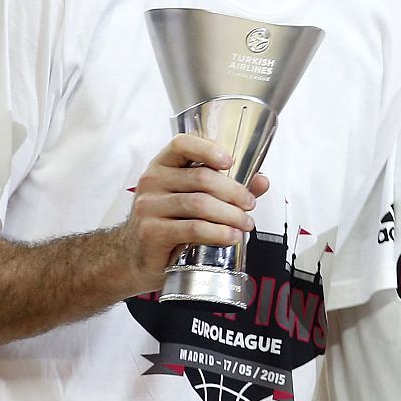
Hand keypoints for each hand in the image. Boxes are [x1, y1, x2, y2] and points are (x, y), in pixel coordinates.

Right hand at [115, 134, 267, 294]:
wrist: (138, 256)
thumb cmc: (171, 222)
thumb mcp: (195, 199)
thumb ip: (229, 187)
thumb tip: (262, 181)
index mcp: (163, 165)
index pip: (182, 144)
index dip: (208, 149)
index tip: (231, 162)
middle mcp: (152, 181)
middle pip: (202, 178)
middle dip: (234, 192)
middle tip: (250, 205)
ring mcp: (149, 206)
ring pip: (200, 204)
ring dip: (230, 215)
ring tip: (245, 224)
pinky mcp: (151, 232)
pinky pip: (193, 228)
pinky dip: (218, 233)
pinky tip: (231, 236)